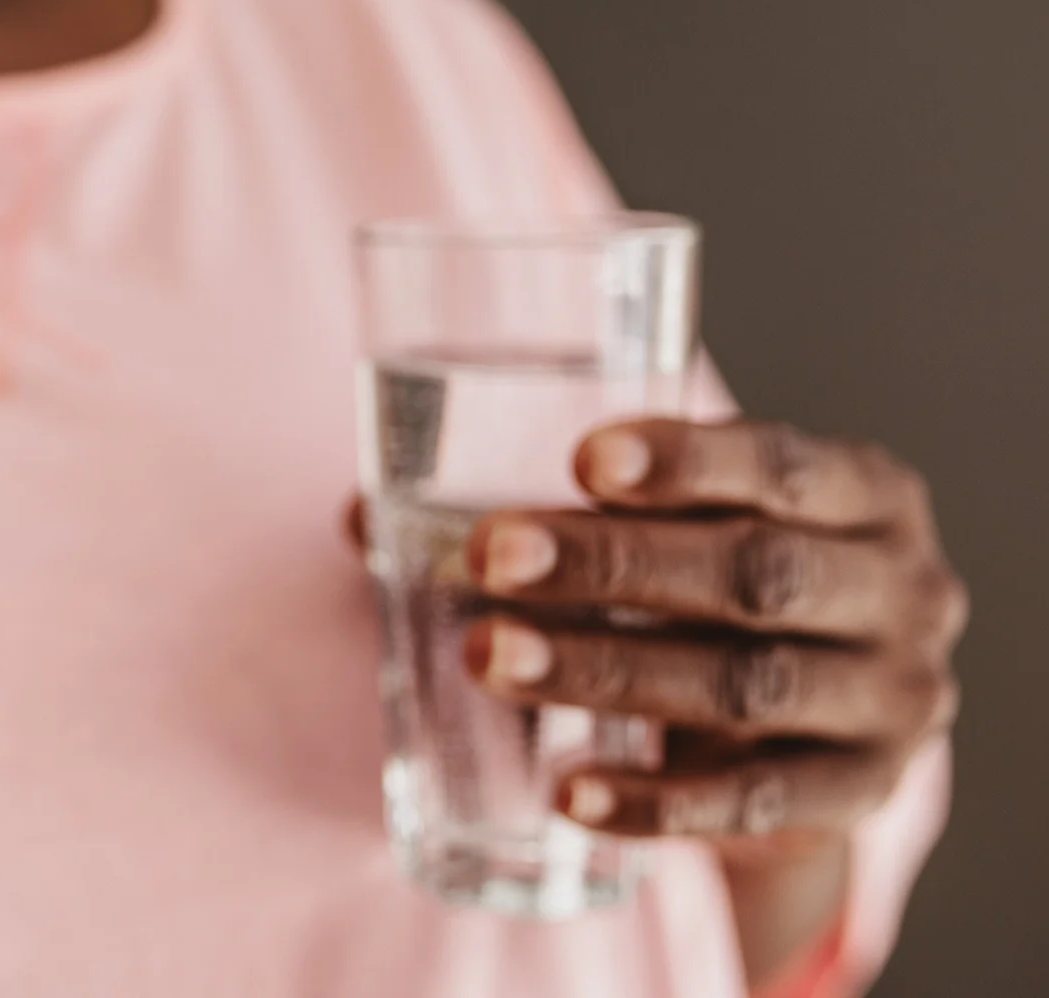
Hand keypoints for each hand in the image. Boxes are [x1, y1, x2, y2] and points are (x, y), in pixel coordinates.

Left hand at [459, 419, 963, 980]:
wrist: (818, 716)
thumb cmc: (714, 584)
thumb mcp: (670, 529)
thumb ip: (543, 508)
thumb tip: (361, 515)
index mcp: (863, 493)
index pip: (782, 464)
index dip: (690, 460)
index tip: (582, 459)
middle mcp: (900, 590)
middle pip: (754, 573)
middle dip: (615, 565)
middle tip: (490, 556)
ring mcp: (891, 699)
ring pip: (746, 685)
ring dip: (608, 673)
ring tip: (489, 656)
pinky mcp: (860, 795)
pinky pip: (754, 803)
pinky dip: (656, 800)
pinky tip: (566, 790)